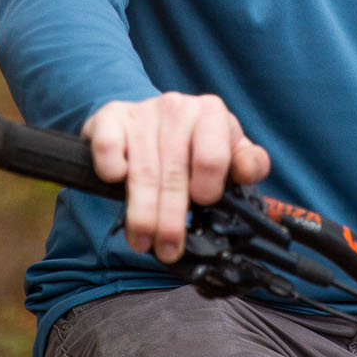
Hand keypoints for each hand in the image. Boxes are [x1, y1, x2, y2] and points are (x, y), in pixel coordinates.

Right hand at [81, 93, 270, 263]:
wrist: (153, 120)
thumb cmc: (194, 143)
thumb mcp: (228, 150)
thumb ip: (248, 163)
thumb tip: (248, 171)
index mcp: (211, 112)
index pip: (212, 157)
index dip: (207, 190)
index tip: (202, 208)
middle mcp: (176, 107)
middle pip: (174, 173)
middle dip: (171, 220)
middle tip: (168, 249)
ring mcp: (142, 111)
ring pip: (142, 171)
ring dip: (142, 214)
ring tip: (142, 242)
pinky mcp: (110, 118)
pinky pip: (108, 147)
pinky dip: (110, 170)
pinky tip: (116, 183)